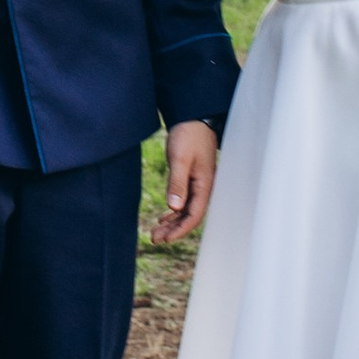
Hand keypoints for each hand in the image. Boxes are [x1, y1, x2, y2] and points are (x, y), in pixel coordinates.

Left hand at [151, 121, 218, 241]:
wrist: (193, 119)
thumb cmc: (188, 136)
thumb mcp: (180, 159)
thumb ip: (178, 183)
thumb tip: (174, 208)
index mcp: (204, 185)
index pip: (194, 216)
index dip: (180, 230)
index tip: (165, 239)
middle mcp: (204, 188)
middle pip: (190, 217)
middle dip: (174, 230)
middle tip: (154, 239)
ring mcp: (199, 184)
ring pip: (186, 210)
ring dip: (172, 223)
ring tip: (155, 232)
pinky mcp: (192, 179)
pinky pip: (185, 201)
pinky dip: (174, 212)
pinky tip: (164, 217)